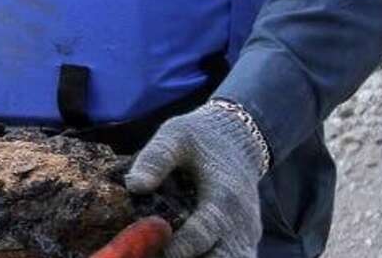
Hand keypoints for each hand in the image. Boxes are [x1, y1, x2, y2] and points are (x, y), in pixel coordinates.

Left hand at [124, 100, 269, 257]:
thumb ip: (156, 158)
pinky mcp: (245, 244)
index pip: (206, 231)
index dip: (183, 247)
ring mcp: (246, 236)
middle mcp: (241, 221)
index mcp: (224, 195)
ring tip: (169, 253)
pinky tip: (182, 254)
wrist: (237, 141)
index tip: (161, 250)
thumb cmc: (201, 138)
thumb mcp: (176, 136)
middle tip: (163, 254)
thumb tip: (135, 185)